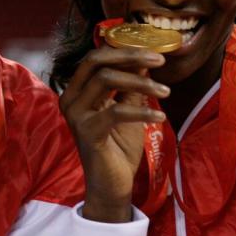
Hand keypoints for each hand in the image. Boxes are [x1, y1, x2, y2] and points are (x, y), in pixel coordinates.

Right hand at [59, 46, 168, 222]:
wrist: (112, 185)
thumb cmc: (118, 148)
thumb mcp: (128, 109)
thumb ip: (131, 86)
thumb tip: (143, 60)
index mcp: (77, 91)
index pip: (96, 58)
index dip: (123, 50)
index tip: (153, 51)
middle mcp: (70, 98)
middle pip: (96, 61)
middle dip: (129, 56)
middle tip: (160, 59)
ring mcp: (75, 114)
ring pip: (106, 79)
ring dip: (141, 81)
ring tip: (166, 91)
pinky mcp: (87, 131)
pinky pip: (116, 110)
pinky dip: (142, 110)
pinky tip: (160, 115)